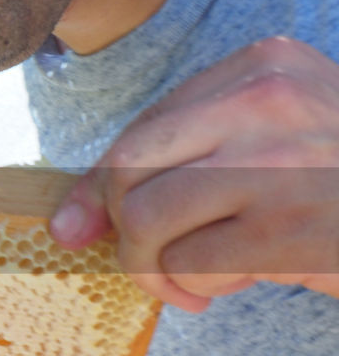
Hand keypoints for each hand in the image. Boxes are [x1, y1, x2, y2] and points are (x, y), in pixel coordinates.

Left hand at [49, 36, 338, 311]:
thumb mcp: (278, 145)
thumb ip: (186, 162)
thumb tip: (67, 223)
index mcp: (265, 66)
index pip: (142, 128)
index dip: (98, 187)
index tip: (79, 226)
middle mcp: (267, 101)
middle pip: (127, 169)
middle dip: (120, 229)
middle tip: (154, 263)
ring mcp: (278, 161)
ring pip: (144, 219)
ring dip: (153, 268)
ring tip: (190, 283)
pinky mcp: (288, 227)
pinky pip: (186, 264)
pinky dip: (193, 289)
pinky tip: (233, 287)